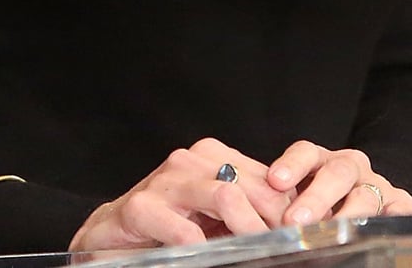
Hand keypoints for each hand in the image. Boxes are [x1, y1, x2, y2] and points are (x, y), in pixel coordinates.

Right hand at [69, 139, 294, 250]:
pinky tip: (205, 254)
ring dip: (247, 229)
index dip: (288, 208)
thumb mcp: (215, 218)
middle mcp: (191, 161)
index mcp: (214, 157)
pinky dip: (202, 246)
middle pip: (253, 186)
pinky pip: (183, 227)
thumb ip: (248, 214)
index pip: (267, 178)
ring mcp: (165, 180)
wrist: (111, 234)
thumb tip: (291, 228)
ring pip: (225, 195)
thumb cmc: (168, 226)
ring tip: (256, 250)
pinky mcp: (141, 206)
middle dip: (274, 220)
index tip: (300, 233)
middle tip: (284, 245)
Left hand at [267, 142, 411, 224]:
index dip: (292, 165)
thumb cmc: (319, 208)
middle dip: (316, 196)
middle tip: (295, 220)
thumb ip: (277, 204)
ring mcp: (377, 186)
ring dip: (349, 213)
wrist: (364, 207)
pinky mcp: (400, 205)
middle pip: (336, 172)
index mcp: (321, 162)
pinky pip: (402, 209)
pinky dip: (396, 217)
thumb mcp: (296, 201)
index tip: (275, 180)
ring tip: (333, 232)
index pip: (306, 153)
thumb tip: (245, 213)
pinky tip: (385, 226)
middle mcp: (350, 169)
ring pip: (366, 194)